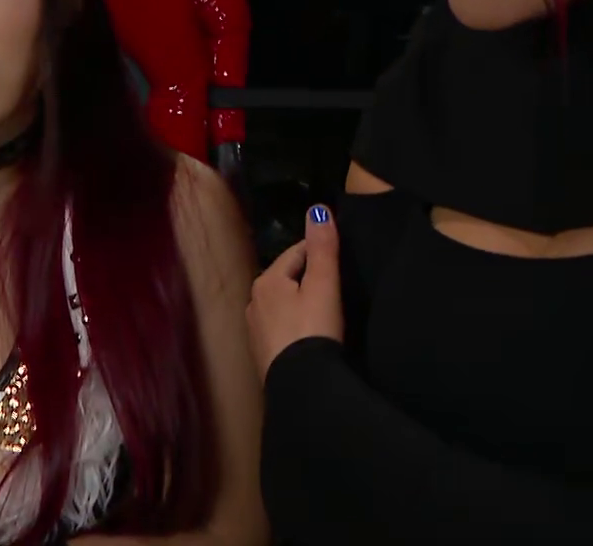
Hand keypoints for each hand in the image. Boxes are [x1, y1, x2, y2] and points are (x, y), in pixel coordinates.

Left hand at [246, 204, 343, 375]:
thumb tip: (317, 208)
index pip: (296, 253)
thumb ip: (322, 247)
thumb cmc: (313, 329)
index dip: (318, 250)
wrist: (301, 384)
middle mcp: (254, 301)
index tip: (338, 252)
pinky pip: (281, 326)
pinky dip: (294, 322)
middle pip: (287, 278)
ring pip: (282, 303)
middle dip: (307, 275)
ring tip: (325, 306)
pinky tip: (309, 331)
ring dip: (299, 300)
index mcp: (266, 281)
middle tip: (335, 280)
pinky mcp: (262, 352)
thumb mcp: (323, 285)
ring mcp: (255, 329)